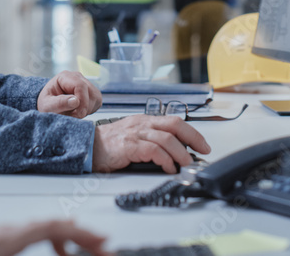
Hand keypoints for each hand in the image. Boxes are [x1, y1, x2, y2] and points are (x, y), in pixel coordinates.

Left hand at [38, 71, 101, 117]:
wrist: (48, 107)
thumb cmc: (47, 105)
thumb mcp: (47, 106)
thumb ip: (59, 103)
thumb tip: (75, 101)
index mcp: (65, 76)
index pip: (80, 86)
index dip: (82, 101)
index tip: (78, 114)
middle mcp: (78, 77)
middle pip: (90, 92)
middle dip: (84, 107)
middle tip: (72, 115)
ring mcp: (86, 84)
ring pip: (96, 97)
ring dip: (87, 110)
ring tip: (73, 113)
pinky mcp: (91, 93)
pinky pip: (97, 102)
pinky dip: (90, 110)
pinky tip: (79, 111)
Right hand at [92, 115, 210, 173]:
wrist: (87, 146)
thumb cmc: (109, 144)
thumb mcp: (133, 136)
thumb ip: (152, 140)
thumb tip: (174, 153)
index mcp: (145, 120)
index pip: (174, 121)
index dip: (192, 132)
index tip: (202, 144)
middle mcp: (142, 124)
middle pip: (175, 125)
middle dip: (193, 138)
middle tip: (202, 150)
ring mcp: (135, 133)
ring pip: (166, 139)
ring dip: (181, 152)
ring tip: (186, 163)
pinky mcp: (129, 146)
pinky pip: (153, 150)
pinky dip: (165, 160)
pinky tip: (168, 168)